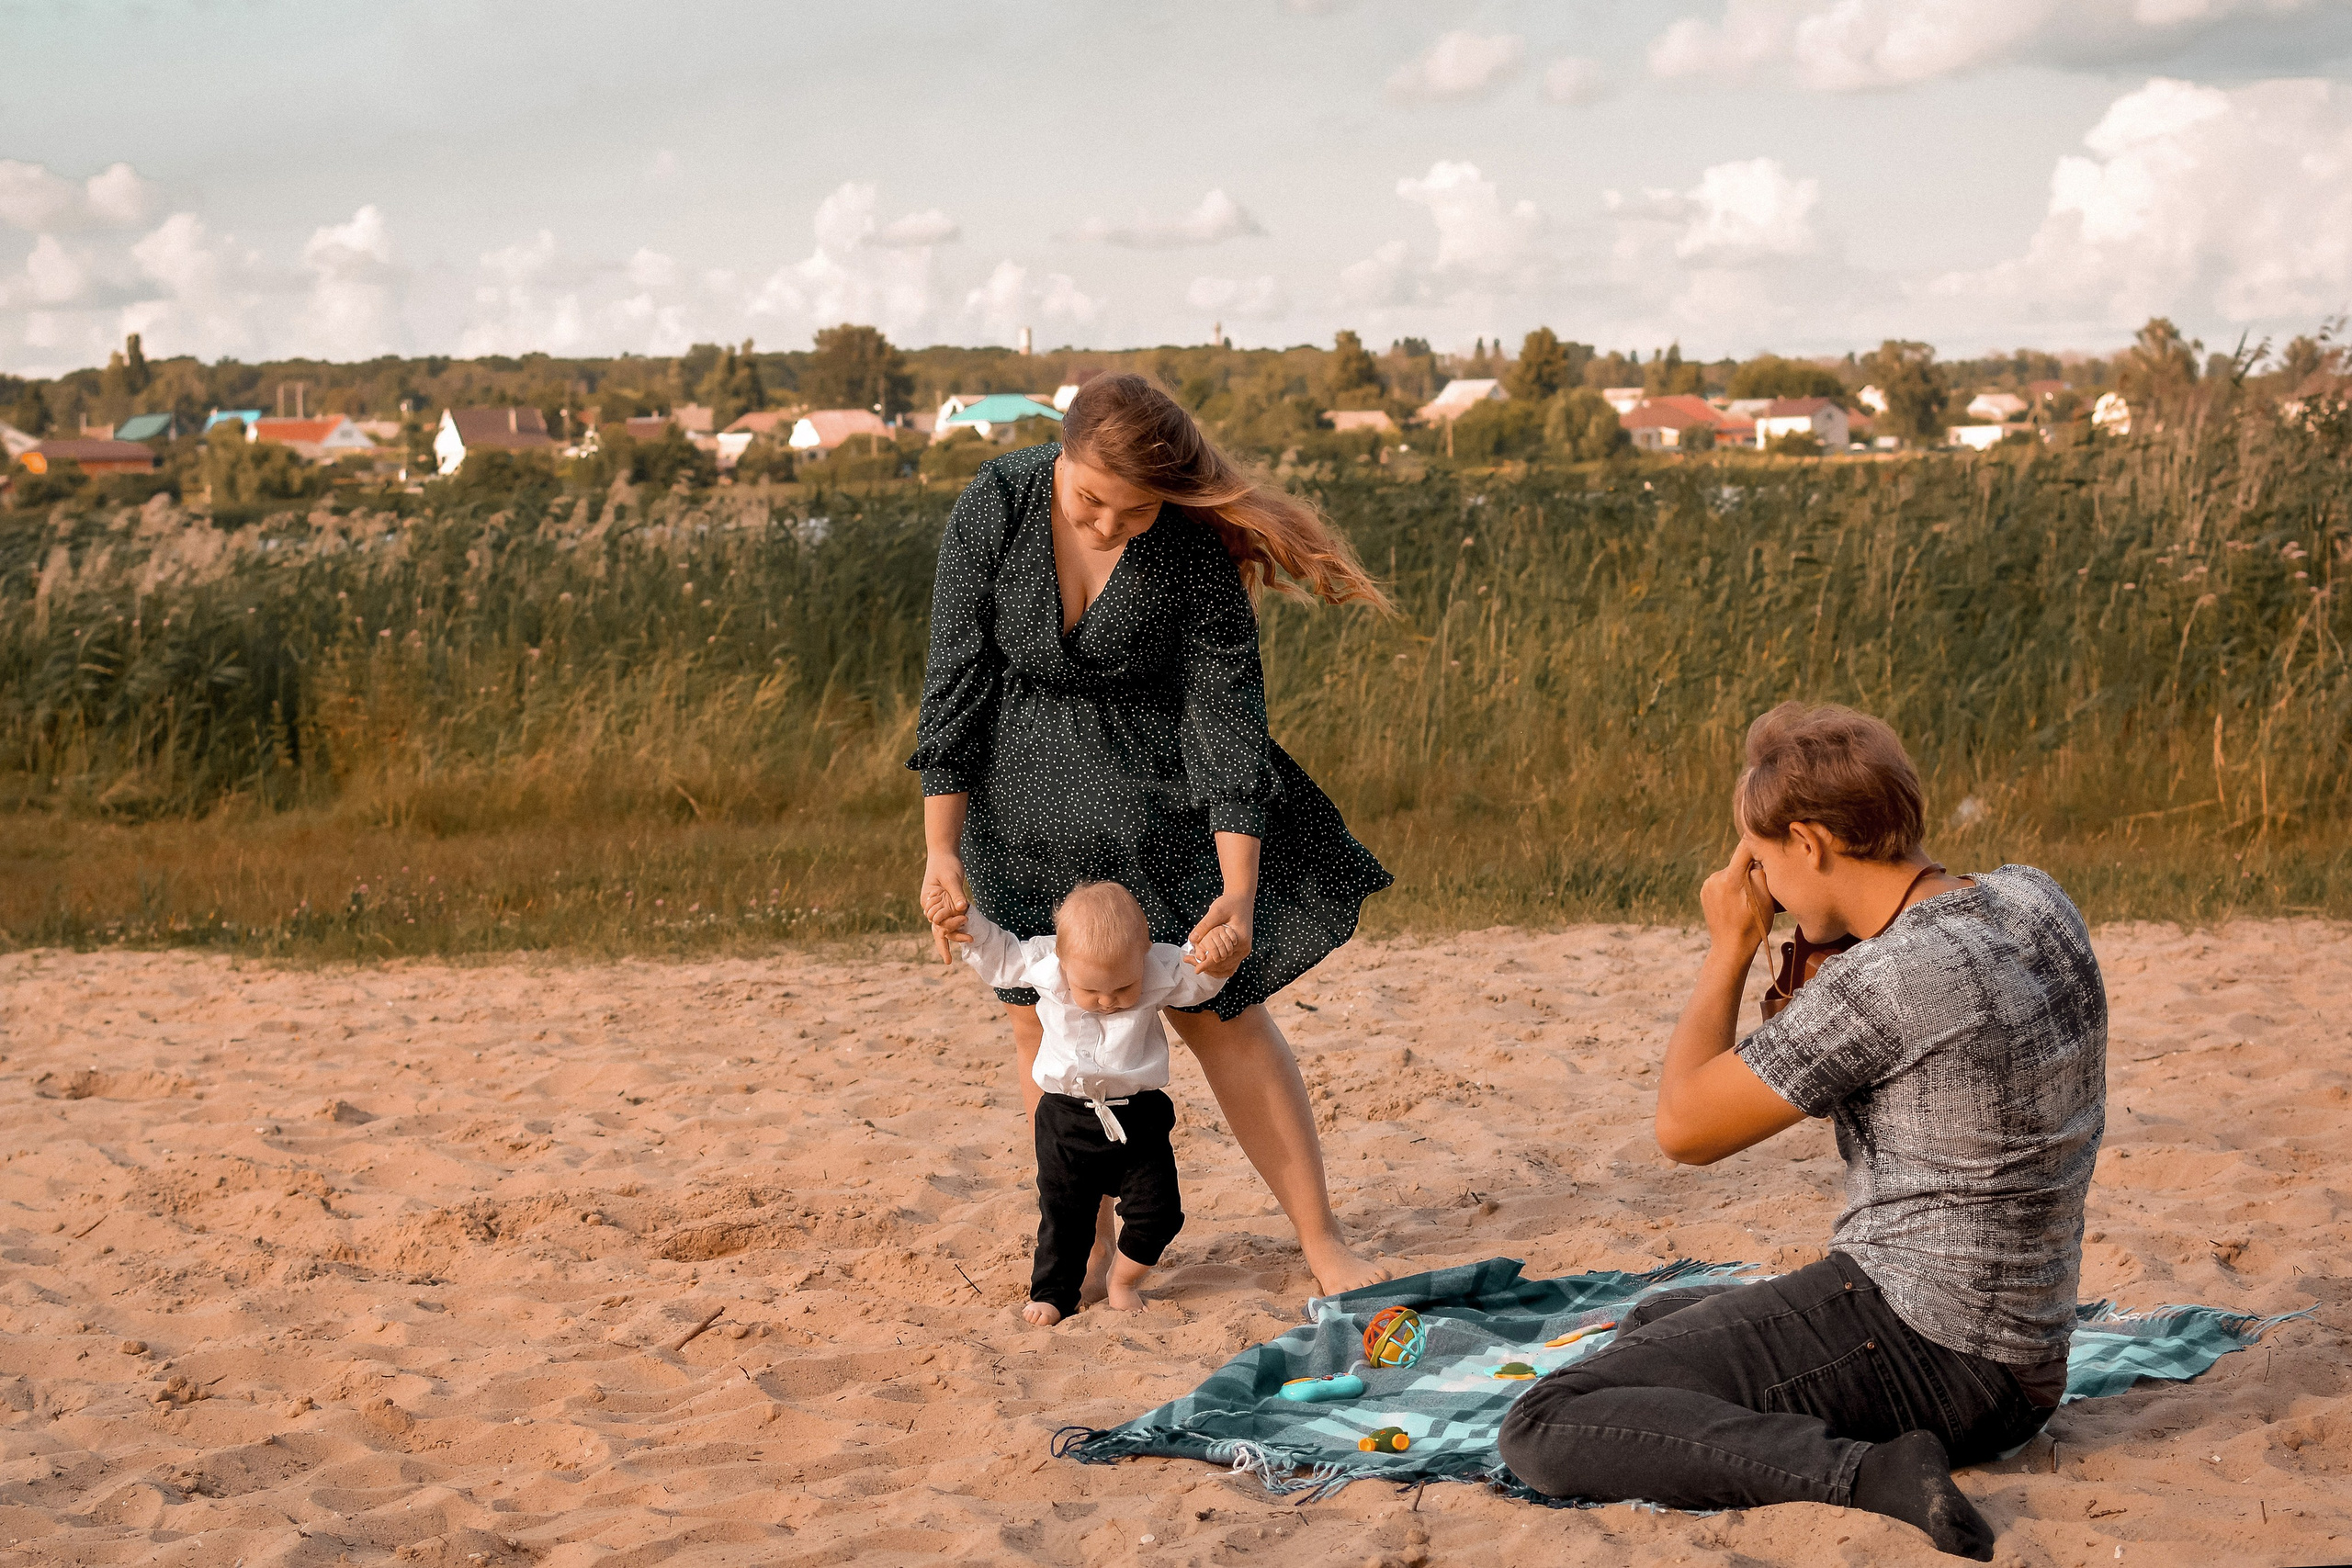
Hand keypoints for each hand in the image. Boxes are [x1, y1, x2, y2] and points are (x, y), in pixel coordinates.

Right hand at [921, 853, 969, 966]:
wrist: (944, 853)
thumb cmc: (945, 864)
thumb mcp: (951, 878)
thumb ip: (956, 893)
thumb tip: (963, 908)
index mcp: (928, 901)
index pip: (937, 920)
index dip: (950, 923)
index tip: (965, 919)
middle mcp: (932, 906)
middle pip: (939, 928)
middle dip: (952, 938)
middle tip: (970, 942)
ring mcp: (939, 905)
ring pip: (944, 926)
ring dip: (956, 935)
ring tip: (971, 940)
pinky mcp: (947, 903)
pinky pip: (951, 919)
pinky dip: (957, 927)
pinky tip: (967, 935)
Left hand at [1185, 892, 1253, 977]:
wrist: (1242, 900)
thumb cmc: (1230, 903)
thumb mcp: (1216, 911)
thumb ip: (1204, 925)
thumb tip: (1191, 939)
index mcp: (1240, 940)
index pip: (1221, 958)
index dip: (1207, 964)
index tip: (1195, 969)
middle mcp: (1244, 949)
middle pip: (1223, 966)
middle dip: (1206, 967)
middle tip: (1188, 960)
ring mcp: (1243, 951)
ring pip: (1226, 968)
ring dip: (1211, 969)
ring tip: (1194, 962)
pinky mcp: (1240, 950)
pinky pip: (1229, 965)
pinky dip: (1218, 967)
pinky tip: (1206, 963)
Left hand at [1699, 837, 1773, 960]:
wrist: (1730, 948)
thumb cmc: (1753, 926)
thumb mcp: (1766, 899)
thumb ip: (1762, 873)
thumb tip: (1758, 856)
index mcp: (1730, 878)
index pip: (1744, 848)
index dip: (1756, 843)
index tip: (1765, 837)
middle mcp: (1715, 877)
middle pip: (1739, 863)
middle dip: (1750, 870)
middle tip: (1759, 888)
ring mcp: (1707, 885)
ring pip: (1731, 873)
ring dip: (1740, 879)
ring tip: (1747, 900)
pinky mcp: (1704, 891)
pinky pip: (1722, 882)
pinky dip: (1731, 887)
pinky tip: (1736, 903)